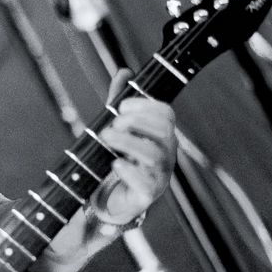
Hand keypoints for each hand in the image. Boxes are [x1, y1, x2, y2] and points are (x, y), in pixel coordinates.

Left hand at [91, 69, 178, 225]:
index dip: (145, 106)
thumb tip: (125, 71)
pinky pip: (145, 183)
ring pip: (154, 155)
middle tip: (113, 122)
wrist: (111, 200)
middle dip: (137, 122)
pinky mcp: (147, 195)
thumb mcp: (118, 127)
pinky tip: (115, 163)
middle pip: (164, 131)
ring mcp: (159, 176)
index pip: (166, 114)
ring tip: (106, 137)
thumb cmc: (119, 160)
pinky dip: (129, 171)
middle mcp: (165, 154)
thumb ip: (120, 100)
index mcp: (161, 136)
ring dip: (127, 142)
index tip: (121, 105)